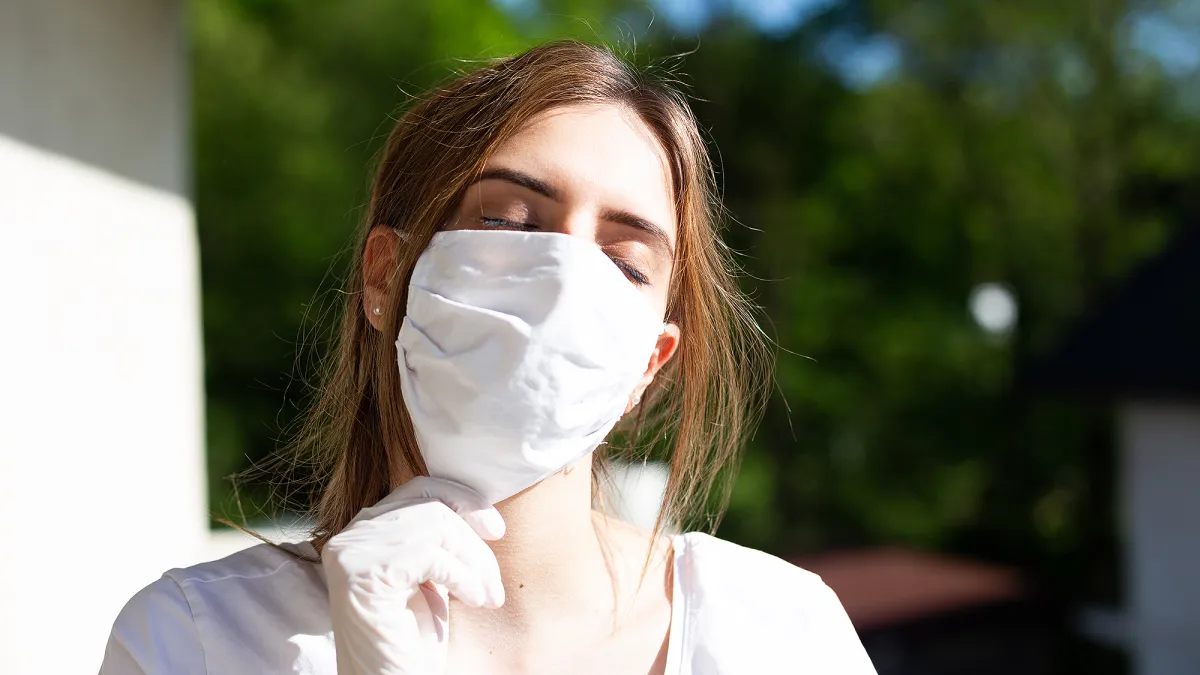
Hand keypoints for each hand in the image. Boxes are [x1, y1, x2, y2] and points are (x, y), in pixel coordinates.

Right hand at [322, 477, 505, 674]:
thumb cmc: (414, 641)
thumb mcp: (431, 577)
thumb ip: (439, 540)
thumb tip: (478, 508)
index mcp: (364, 530)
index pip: (419, 488)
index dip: (463, 500)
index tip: (496, 530)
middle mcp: (350, 535)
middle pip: (432, 505)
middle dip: (475, 542)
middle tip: (496, 585)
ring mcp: (350, 552)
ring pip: (437, 524)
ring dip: (476, 562)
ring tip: (488, 597)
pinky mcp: (361, 575)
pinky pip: (432, 554)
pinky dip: (464, 577)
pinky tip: (474, 601)